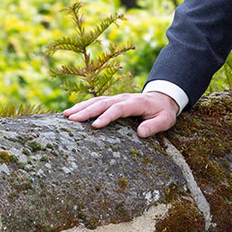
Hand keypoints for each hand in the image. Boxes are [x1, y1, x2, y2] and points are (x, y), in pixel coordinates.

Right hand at [63, 91, 179, 137]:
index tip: (94, 126)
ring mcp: (116, 98)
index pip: (119, 108)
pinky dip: (83, 106)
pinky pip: (96, 102)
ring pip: (96, 100)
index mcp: (136, 103)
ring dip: (81, 107)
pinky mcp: (112, 101)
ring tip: (66, 115)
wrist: (162, 99)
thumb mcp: (165, 120)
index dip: (106, 116)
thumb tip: (141, 133)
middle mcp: (123, 98)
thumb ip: (155, 126)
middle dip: (86, 111)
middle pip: (103, 103)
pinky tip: (70, 112)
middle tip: (71, 119)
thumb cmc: (163, 112)